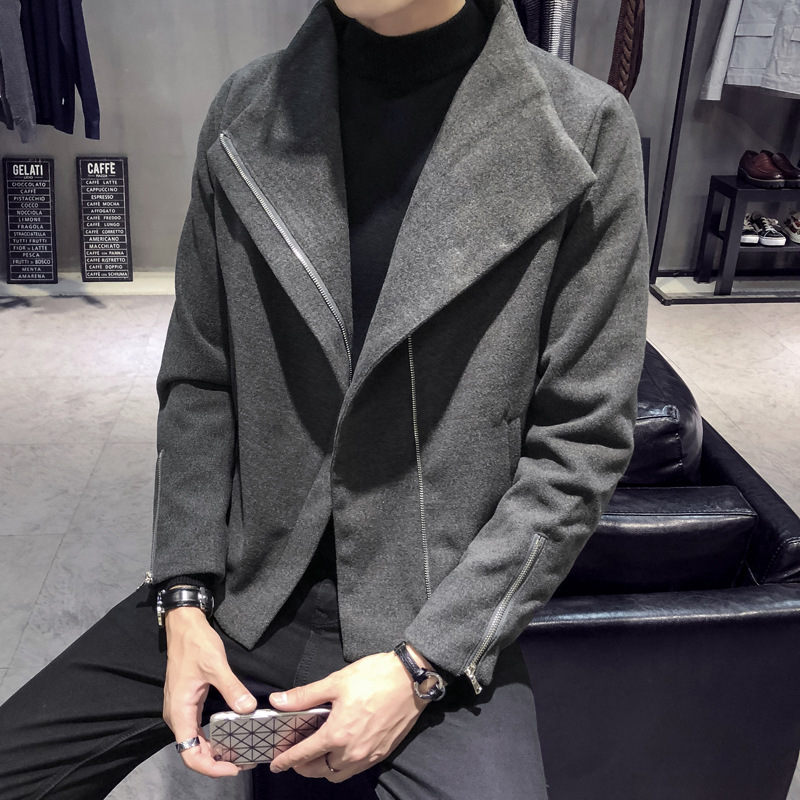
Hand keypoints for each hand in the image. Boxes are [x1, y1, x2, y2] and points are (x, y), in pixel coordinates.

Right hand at [163, 606, 257, 776]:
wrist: (184, 626)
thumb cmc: (196, 644)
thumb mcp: (216, 665)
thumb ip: (231, 689)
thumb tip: (248, 709)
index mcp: (179, 712)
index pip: (190, 754)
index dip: (211, 767)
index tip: (234, 768)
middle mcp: (177, 716)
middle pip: (193, 752)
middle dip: (217, 762)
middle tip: (244, 761)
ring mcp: (181, 710)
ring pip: (195, 742)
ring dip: (215, 751)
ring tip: (240, 753)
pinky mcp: (188, 703)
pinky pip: (198, 729)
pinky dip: (212, 737)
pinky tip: (230, 735)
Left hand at [268, 646, 434, 781]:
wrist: (411, 679)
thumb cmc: (374, 677)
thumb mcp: (336, 682)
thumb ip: (305, 695)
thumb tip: (278, 701)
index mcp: (337, 734)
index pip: (304, 755)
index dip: (286, 760)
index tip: (276, 765)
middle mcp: (352, 752)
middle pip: (320, 771)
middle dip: (303, 767)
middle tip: (295, 756)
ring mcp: (369, 755)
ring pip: (338, 775)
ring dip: (324, 769)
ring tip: (318, 754)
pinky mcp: (382, 753)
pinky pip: (356, 769)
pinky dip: (343, 766)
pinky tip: (342, 749)